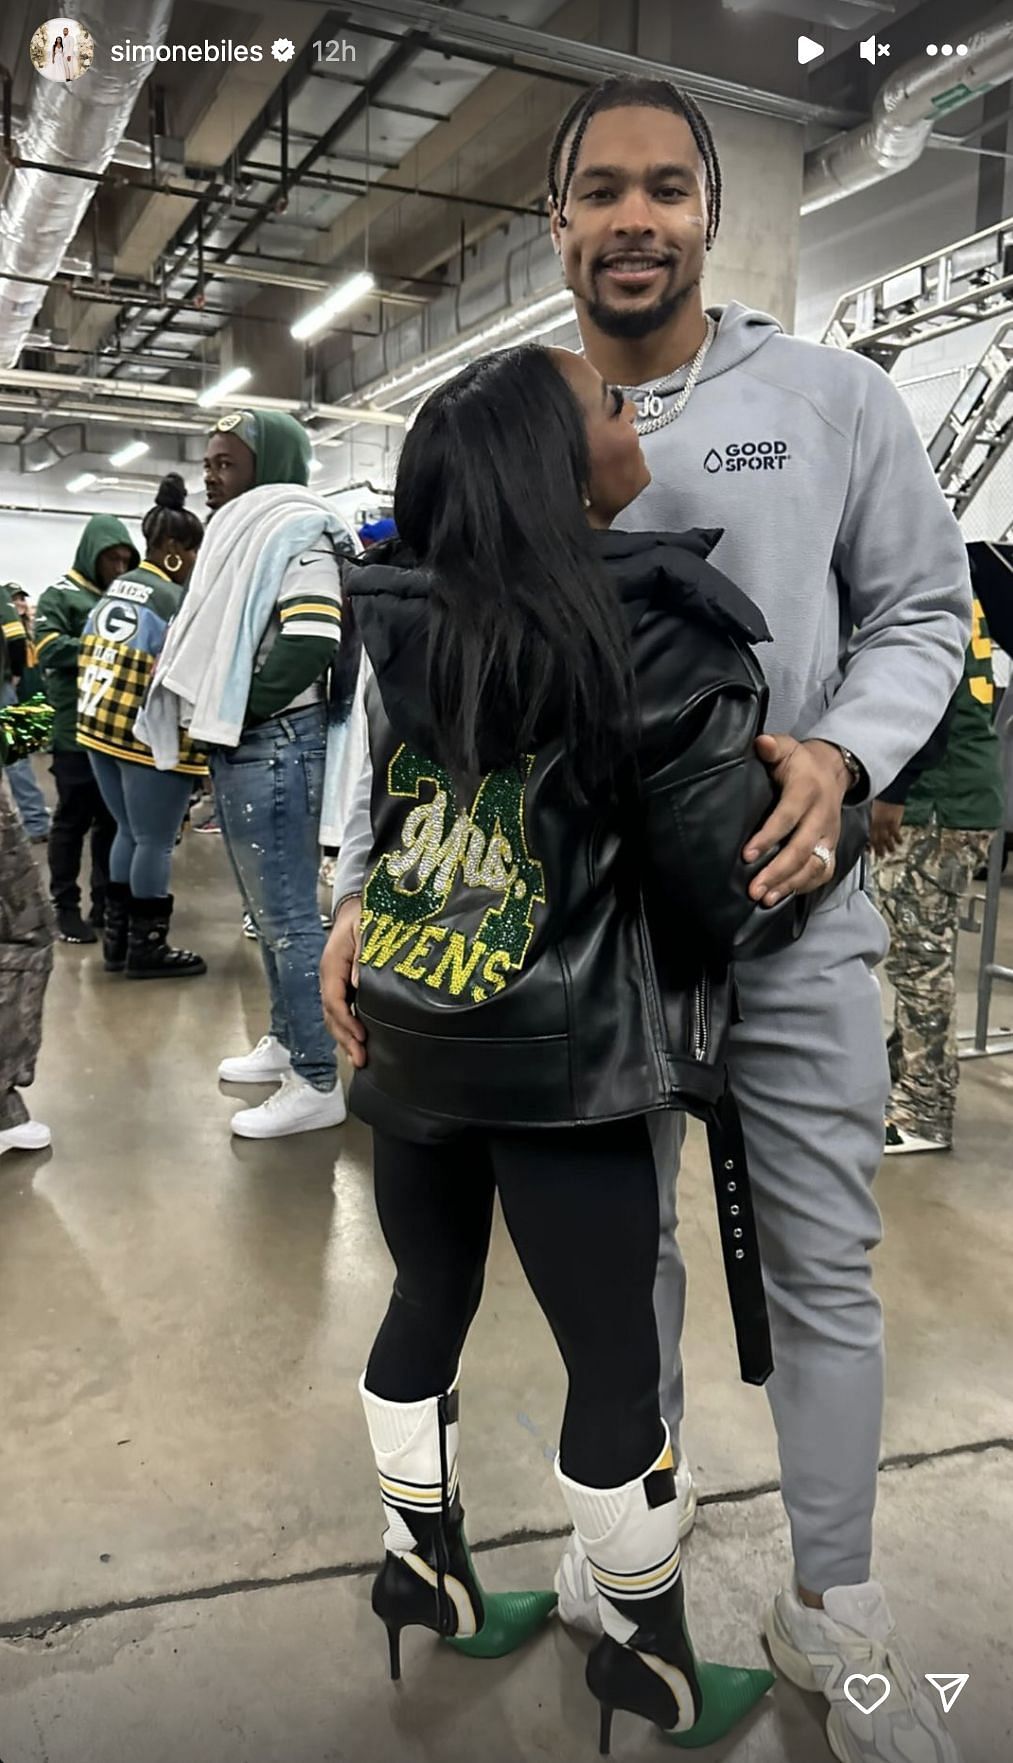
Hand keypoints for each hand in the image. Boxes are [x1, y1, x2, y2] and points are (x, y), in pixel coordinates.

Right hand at [321, 896, 366, 1068]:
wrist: (356, 907)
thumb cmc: (362, 916)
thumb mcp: (365, 929)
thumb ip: (361, 955)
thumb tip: (358, 982)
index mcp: (331, 966)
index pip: (333, 1000)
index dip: (346, 1021)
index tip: (361, 1035)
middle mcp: (329, 978)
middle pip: (331, 1016)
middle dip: (344, 1039)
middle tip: (360, 1059)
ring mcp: (334, 984)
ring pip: (334, 1018)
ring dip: (345, 1039)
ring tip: (359, 1058)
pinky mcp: (343, 987)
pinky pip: (341, 1012)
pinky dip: (347, 1029)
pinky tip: (358, 1042)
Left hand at [745, 735, 847, 903]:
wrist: (834, 770)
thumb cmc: (800, 763)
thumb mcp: (788, 748)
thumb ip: (773, 747)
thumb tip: (761, 743)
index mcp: (807, 791)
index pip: (788, 817)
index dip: (768, 837)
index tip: (746, 855)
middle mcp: (821, 817)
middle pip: (802, 849)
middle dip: (777, 872)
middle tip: (754, 890)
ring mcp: (829, 835)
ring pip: (814, 866)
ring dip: (789, 884)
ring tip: (765, 899)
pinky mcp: (832, 847)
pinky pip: (823, 872)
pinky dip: (804, 886)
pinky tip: (782, 895)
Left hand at [869, 799, 904, 858]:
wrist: (890, 793)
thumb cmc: (882, 799)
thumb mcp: (874, 811)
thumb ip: (875, 820)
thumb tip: (874, 827)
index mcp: (873, 822)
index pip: (871, 837)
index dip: (871, 845)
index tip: (870, 851)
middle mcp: (878, 824)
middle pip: (878, 840)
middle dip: (879, 849)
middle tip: (881, 856)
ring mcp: (886, 824)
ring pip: (887, 838)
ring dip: (889, 846)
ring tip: (891, 852)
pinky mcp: (895, 821)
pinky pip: (896, 833)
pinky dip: (898, 839)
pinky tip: (900, 843)